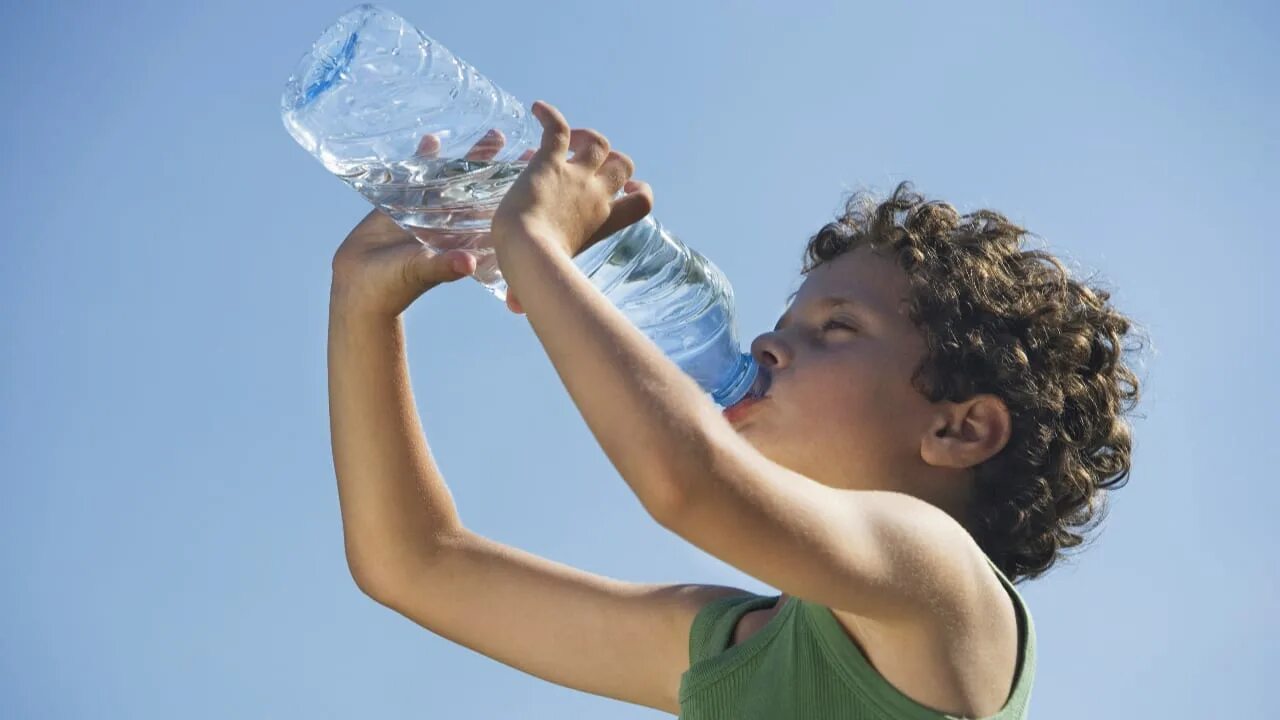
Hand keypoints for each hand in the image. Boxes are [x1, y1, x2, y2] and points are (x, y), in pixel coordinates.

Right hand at [329, 131, 534, 317]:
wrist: (360, 286)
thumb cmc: (393, 286)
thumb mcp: (420, 271)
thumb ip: (444, 266)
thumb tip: (468, 263)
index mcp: (462, 241)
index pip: (495, 214)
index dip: (514, 196)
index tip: (535, 175)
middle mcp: (450, 226)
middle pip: (481, 190)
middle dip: (500, 168)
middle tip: (525, 146)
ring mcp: (427, 214)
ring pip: (455, 179)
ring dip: (472, 159)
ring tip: (494, 134)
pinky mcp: (401, 205)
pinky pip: (417, 176)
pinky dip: (425, 158)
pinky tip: (433, 138)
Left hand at [491, 101, 653, 301]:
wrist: (528, 254)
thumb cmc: (536, 275)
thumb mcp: (543, 281)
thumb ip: (530, 294)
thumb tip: (516, 310)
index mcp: (602, 223)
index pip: (641, 202)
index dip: (637, 189)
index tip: (626, 186)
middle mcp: (596, 196)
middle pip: (622, 163)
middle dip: (611, 157)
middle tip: (586, 161)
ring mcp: (576, 177)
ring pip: (596, 141)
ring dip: (585, 135)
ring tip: (567, 137)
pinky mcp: (549, 163)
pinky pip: (557, 128)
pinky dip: (548, 114)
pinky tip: (534, 109)